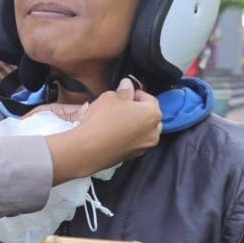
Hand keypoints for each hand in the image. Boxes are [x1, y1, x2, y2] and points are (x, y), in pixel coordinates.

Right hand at [44, 77, 161, 184]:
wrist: (90, 148)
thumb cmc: (102, 120)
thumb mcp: (111, 97)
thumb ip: (123, 91)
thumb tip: (127, 86)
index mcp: (152, 114)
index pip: (150, 99)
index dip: (137, 93)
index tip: (126, 92)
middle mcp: (153, 132)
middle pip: (149, 117)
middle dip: (138, 110)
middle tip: (121, 105)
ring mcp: (144, 146)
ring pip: (143, 131)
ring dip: (133, 124)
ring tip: (116, 119)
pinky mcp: (133, 156)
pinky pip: (134, 142)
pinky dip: (128, 136)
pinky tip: (113, 132)